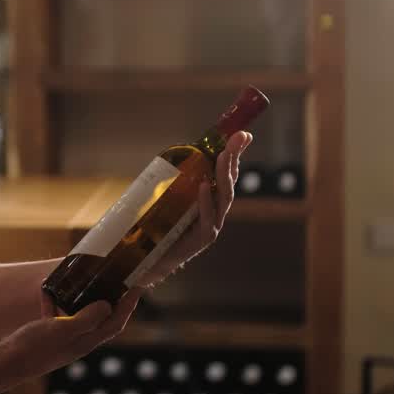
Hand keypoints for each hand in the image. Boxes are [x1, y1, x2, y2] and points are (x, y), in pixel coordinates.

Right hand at [0, 290, 141, 380]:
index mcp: (87, 341)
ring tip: (85, 282)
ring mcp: (62, 339)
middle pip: (102, 320)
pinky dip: (54, 302)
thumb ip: (88, 318)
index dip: (129, 305)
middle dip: (112, 302)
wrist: (8, 364)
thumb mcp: (64, 329)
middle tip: (116, 282)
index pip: (116, 322)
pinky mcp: (46, 336)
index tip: (138, 287)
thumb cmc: (36, 348)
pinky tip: (47, 290)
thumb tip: (108, 305)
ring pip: (79, 316)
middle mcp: (78, 341)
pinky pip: (55, 315)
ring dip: (83, 300)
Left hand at [140, 130, 252, 286]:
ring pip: (223, 198)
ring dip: (223, 175)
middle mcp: (215, 212)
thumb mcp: (168, 198)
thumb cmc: (160, 227)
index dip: (234, 155)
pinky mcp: (202, 239)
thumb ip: (173, 181)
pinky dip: (205, 202)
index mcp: (210, 200)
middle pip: (229, 183)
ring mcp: (211, 226)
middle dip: (234, 159)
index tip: (241, 135)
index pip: (226, 174)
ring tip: (223, 156)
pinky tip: (204, 187)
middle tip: (238, 138)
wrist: (152, 259)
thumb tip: (170, 155)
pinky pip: (207, 219)